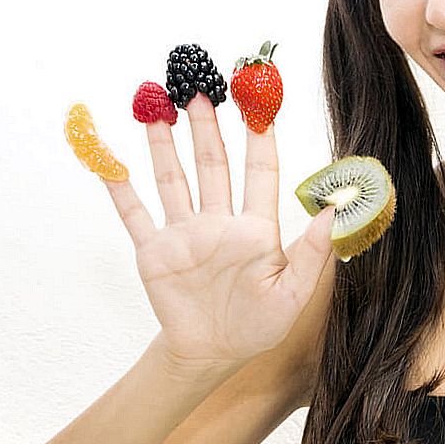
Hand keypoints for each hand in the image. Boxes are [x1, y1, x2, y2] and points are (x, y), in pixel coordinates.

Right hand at [102, 92, 335, 367]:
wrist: (211, 355)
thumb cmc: (257, 325)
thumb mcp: (292, 294)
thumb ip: (311, 254)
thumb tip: (335, 210)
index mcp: (255, 229)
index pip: (259, 172)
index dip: (259, 136)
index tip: (259, 101)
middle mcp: (219, 222)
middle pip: (212, 164)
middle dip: (206, 127)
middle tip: (199, 88)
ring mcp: (185, 234)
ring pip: (173, 179)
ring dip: (164, 145)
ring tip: (157, 106)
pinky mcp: (154, 251)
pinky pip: (134, 215)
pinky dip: (120, 189)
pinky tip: (108, 161)